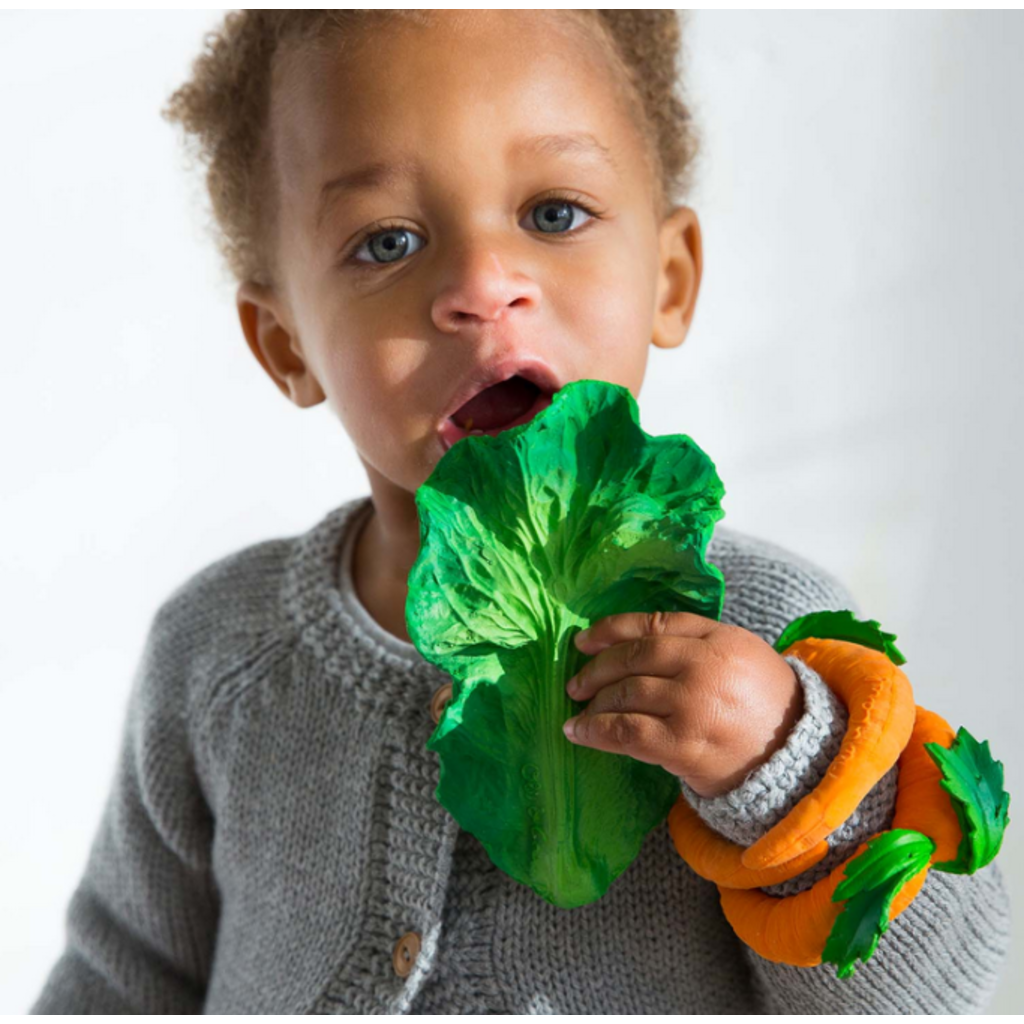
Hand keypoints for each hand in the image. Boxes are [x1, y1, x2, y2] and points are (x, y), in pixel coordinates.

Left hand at [562, 612, 803, 797]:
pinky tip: (578, 732)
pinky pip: (626, 731)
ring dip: (593, 702)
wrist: (799, 761)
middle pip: (634, 657)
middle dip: (596, 668)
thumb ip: (697, 641)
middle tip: (576, 681)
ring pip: (626, 693)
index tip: (583, 640)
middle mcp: (705, 665)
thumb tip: (633, 642)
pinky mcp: (683, 744)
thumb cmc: (764, 706)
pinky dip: (595, 730)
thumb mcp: (741, 656)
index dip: (611, 629)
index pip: (654, 624)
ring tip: (577, 711)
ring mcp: (693, 704)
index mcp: (719, 638)